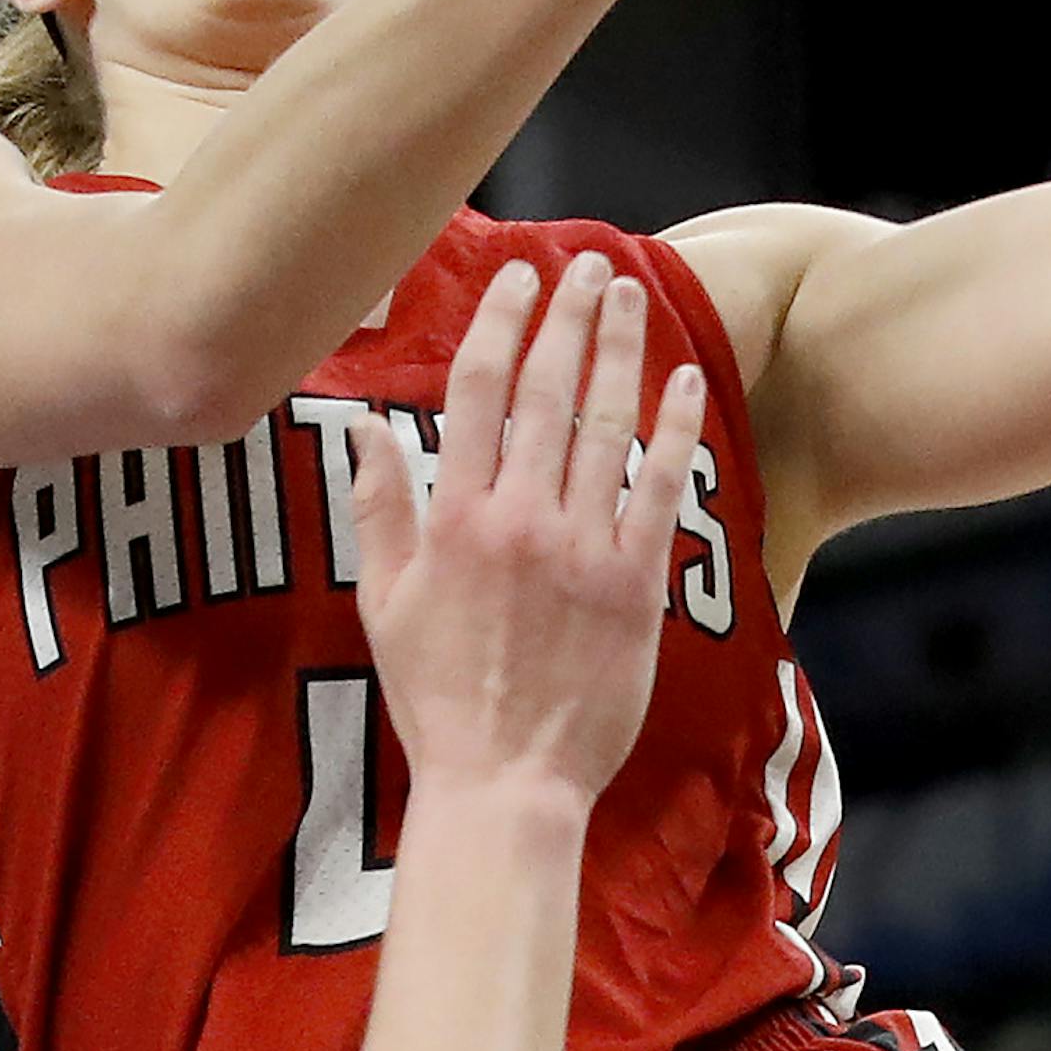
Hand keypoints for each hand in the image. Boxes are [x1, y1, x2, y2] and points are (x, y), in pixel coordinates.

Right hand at [348, 254, 703, 805]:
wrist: (505, 784)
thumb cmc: (437, 697)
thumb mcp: (383, 602)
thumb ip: (378, 507)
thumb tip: (365, 426)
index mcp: (454, 520)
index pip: (478, 394)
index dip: (501, 324)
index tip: (519, 277)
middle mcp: (519, 520)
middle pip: (548, 394)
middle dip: (568, 320)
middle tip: (588, 266)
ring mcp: (582, 550)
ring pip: (605, 428)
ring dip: (620, 354)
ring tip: (630, 298)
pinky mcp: (635, 585)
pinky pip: (659, 491)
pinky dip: (674, 432)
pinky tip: (684, 383)